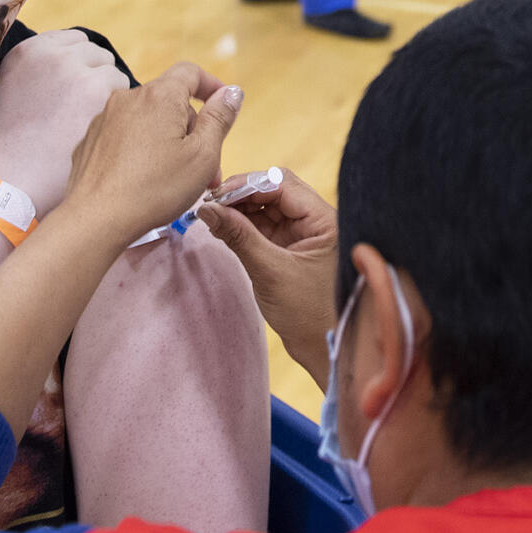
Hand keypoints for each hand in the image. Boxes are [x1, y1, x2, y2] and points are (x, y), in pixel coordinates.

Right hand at [0, 28, 126, 215]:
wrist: (1, 182)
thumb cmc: (7, 149)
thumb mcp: (14, 91)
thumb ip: (45, 72)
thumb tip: (83, 68)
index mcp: (29, 51)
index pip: (75, 43)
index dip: (80, 69)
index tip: (74, 94)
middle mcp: (52, 54)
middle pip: (98, 56)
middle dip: (95, 82)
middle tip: (80, 117)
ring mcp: (75, 71)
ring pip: (113, 75)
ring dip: (107, 99)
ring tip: (84, 130)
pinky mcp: (97, 92)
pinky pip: (125, 97)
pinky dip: (117, 117)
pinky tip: (95, 138)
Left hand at [59, 64, 239, 242]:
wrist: (96, 219)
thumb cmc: (155, 188)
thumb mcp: (202, 156)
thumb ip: (220, 118)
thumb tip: (232, 92)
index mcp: (160, 96)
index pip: (191, 73)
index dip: (212, 86)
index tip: (225, 107)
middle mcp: (129, 99)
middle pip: (170, 102)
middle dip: (193, 130)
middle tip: (207, 170)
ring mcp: (105, 119)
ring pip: (148, 121)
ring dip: (168, 142)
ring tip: (176, 179)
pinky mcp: (91, 141)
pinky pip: (125, 136)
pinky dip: (141, 150)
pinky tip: (144, 180)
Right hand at [198, 168, 338, 383]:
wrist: (324, 347)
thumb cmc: (308, 313)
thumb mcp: (270, 271)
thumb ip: (239, 236)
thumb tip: (207, 208)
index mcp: (323, 219)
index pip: (282, 184)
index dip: (247, 185)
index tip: (217, 196)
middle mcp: (315, 220)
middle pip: (274, 190)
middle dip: (242, 194)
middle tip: (211, 204)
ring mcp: (303, 233)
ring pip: (267, 207)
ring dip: (240, 209)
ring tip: (213, 216)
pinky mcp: (290, 247)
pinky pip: (265, 225)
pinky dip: (244, 225)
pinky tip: (223, 228)